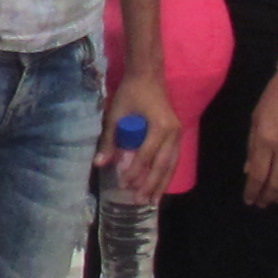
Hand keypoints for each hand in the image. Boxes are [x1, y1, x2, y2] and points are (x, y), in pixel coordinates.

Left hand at [103, 79, 186, 202]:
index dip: (135, 171)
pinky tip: (160, 185)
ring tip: (153, 201)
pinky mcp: (177, 134)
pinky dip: (167, 173)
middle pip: (163, 164)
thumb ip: (109, 141)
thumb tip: (99, 164)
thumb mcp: (116, 115)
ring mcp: (178, 133)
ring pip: (171, 164)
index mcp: (159, 126)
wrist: (148, 75)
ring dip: (162, 183)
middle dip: (151, 184)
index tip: (124, 184)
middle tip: (140, 201)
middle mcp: (173, 132)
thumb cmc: (130, 93)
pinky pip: (173, 158)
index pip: (146, 155)